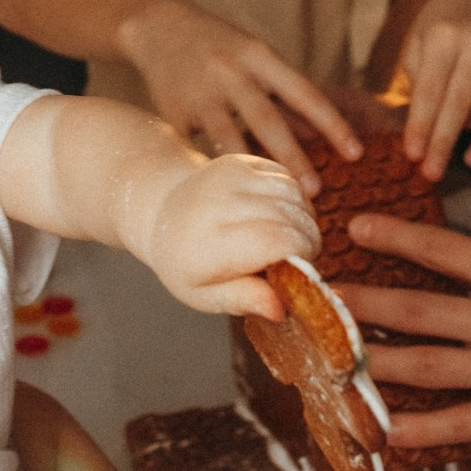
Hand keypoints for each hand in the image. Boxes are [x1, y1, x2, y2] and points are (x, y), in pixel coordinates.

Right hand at [123, 0, 361, 192]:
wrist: (159, 28)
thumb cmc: (223, 48)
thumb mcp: (256, 58)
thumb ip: (284, 94)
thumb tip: (320, 135)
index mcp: (260, 57)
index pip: (305, 93)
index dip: (333, 124)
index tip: (357, 153)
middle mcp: (231, 73)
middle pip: (267, 120)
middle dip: (293, 159)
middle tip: (315, 193)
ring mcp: (200, 94)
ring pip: (229, 138)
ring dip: (253, 170)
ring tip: (272, 200)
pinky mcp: (174, 114)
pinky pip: (198, 149)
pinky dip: (215, 171)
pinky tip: (228, 194)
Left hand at [137, 153, 321, 318]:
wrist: (161, 213)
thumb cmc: (186, 262)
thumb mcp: (204, 295)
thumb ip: (242, 300)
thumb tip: (280, 308)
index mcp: (209, 244)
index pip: (274, 241)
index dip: (301, 254)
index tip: (302, 269)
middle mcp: (219, 204)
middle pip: (289, 217)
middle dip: (308, 239)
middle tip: (302, 258)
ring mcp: (229, 177)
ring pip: (293, 194)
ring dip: (306, 218)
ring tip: (295, 238)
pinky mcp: (239, 162)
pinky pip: (286, 177)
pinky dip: (296, 198)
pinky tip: (286, 215)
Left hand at [334, 213, 470, 445]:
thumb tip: (465, 270)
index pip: (438, 246)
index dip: (391, 235)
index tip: (353, 225)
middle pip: (413, 309)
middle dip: (358, 302)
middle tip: (315, 294)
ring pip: (424, 365)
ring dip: (372, 361)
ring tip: (330, 356)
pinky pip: (460, 423)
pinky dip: (418, 426)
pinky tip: (385, 427)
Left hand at [398, 0, 470, 177]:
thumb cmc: (439, 22)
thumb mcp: (416, 42)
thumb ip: (420, 84)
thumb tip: (439, 129)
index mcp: (445, 36)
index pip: (431, 90)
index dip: (421, 126)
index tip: (414, 155)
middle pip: (463, 100)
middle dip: (445, 141)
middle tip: (433, 172)